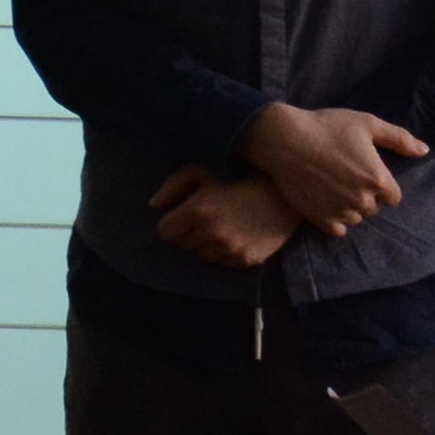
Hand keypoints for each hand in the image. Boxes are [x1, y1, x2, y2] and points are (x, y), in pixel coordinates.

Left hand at [154, 171, 298, 267]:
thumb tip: (153, 206)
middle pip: (183, 244)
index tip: (183, 215)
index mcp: (198, 209)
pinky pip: (224, 262)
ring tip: (224, 224)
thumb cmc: (236, 176)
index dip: (172, 223)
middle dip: (190, 232)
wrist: (281, 192)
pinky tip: (239, 233)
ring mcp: (230, 249)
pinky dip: (226, 251)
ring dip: (208, 243)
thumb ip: (173, 186)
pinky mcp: (245, 260)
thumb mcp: (201, 171)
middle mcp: (212, 233)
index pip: (165, 231)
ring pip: (203, 255)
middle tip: (208, 217)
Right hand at [238, 101, 426, 232]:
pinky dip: (335, 218)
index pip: (394, 197)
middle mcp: (363, 201)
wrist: (285, 141)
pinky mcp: (323, 222)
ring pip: (356, 218)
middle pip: (374, 207)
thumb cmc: (327, 127)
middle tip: (345, 174)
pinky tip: (324, 199)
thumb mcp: (367, 124)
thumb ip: (399, 139)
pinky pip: (339, 229)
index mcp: (378, 180)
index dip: (381, 184)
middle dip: (364, 195)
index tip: (365, 171)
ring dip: (350, 207)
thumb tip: (424, 151)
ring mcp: (342, 213)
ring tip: (332, 185)